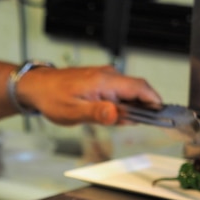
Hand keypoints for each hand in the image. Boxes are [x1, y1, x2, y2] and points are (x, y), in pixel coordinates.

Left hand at [19, 65, 161, 126]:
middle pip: (137, 90)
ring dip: (128, 107)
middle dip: (141, 107)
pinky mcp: (100, 81)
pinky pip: (117, 92)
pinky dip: (118, 104)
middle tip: (134, 123)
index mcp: (105, 81)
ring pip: (127, 92)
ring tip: (112, 120)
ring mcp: (104, 77)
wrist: (37, 87)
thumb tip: (117, 115)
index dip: (154, 101)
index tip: (163, 114)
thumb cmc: (52, 98)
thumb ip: (97, 113)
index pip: (140, 88)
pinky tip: (107, 114)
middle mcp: (108, 76)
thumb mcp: (73, 112)